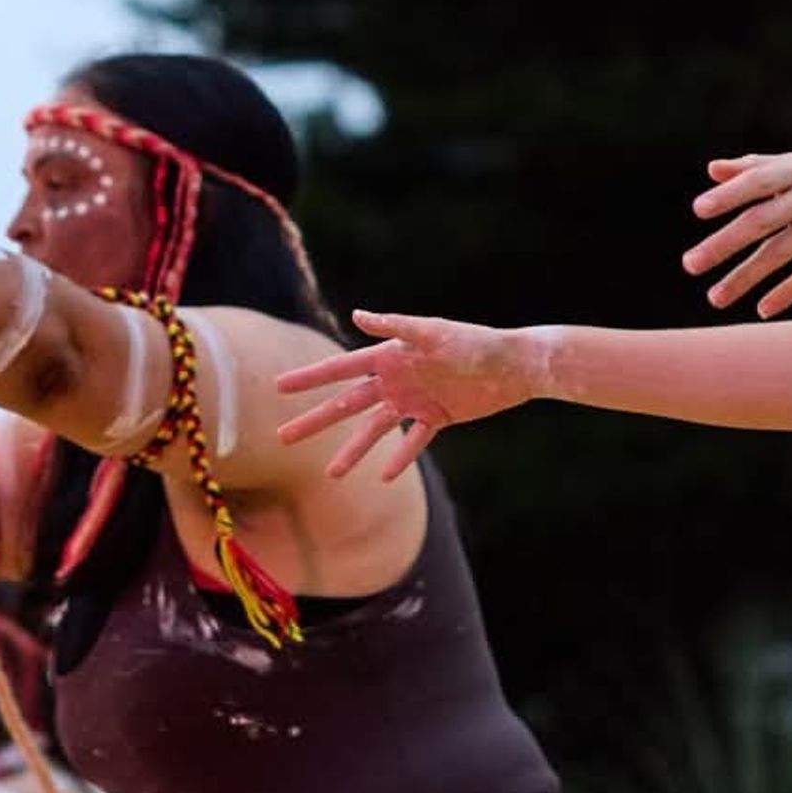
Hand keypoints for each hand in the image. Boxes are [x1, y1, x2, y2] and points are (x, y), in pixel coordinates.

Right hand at [272, 311, 556, 479]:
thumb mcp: (434, 332)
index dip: (309, 378)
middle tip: (284, 436)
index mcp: (389, 356)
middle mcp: (395, 380)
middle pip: (347, 404)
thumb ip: (396, 326)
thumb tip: (356, 316)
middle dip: (315, 420)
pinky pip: (412, 442)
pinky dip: (399, 457)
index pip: (340, 368)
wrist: (513, 365)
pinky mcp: (436, 418)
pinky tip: (383, 477)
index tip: (278, 386)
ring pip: (374, 430)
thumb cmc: (475, 342)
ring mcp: (413, 401)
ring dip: (352, 450)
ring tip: (332, 474)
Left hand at [685, 152, 791, 314]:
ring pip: (782, 252)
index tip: (699, 211)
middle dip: (723, 243)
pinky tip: (763, 309)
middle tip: (690, 264)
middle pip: (762, 220)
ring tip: (715, 298)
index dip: (730, 194)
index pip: (758, 180)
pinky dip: (787, 292)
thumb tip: (711, 171)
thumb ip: (757, 167)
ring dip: (745, 277)